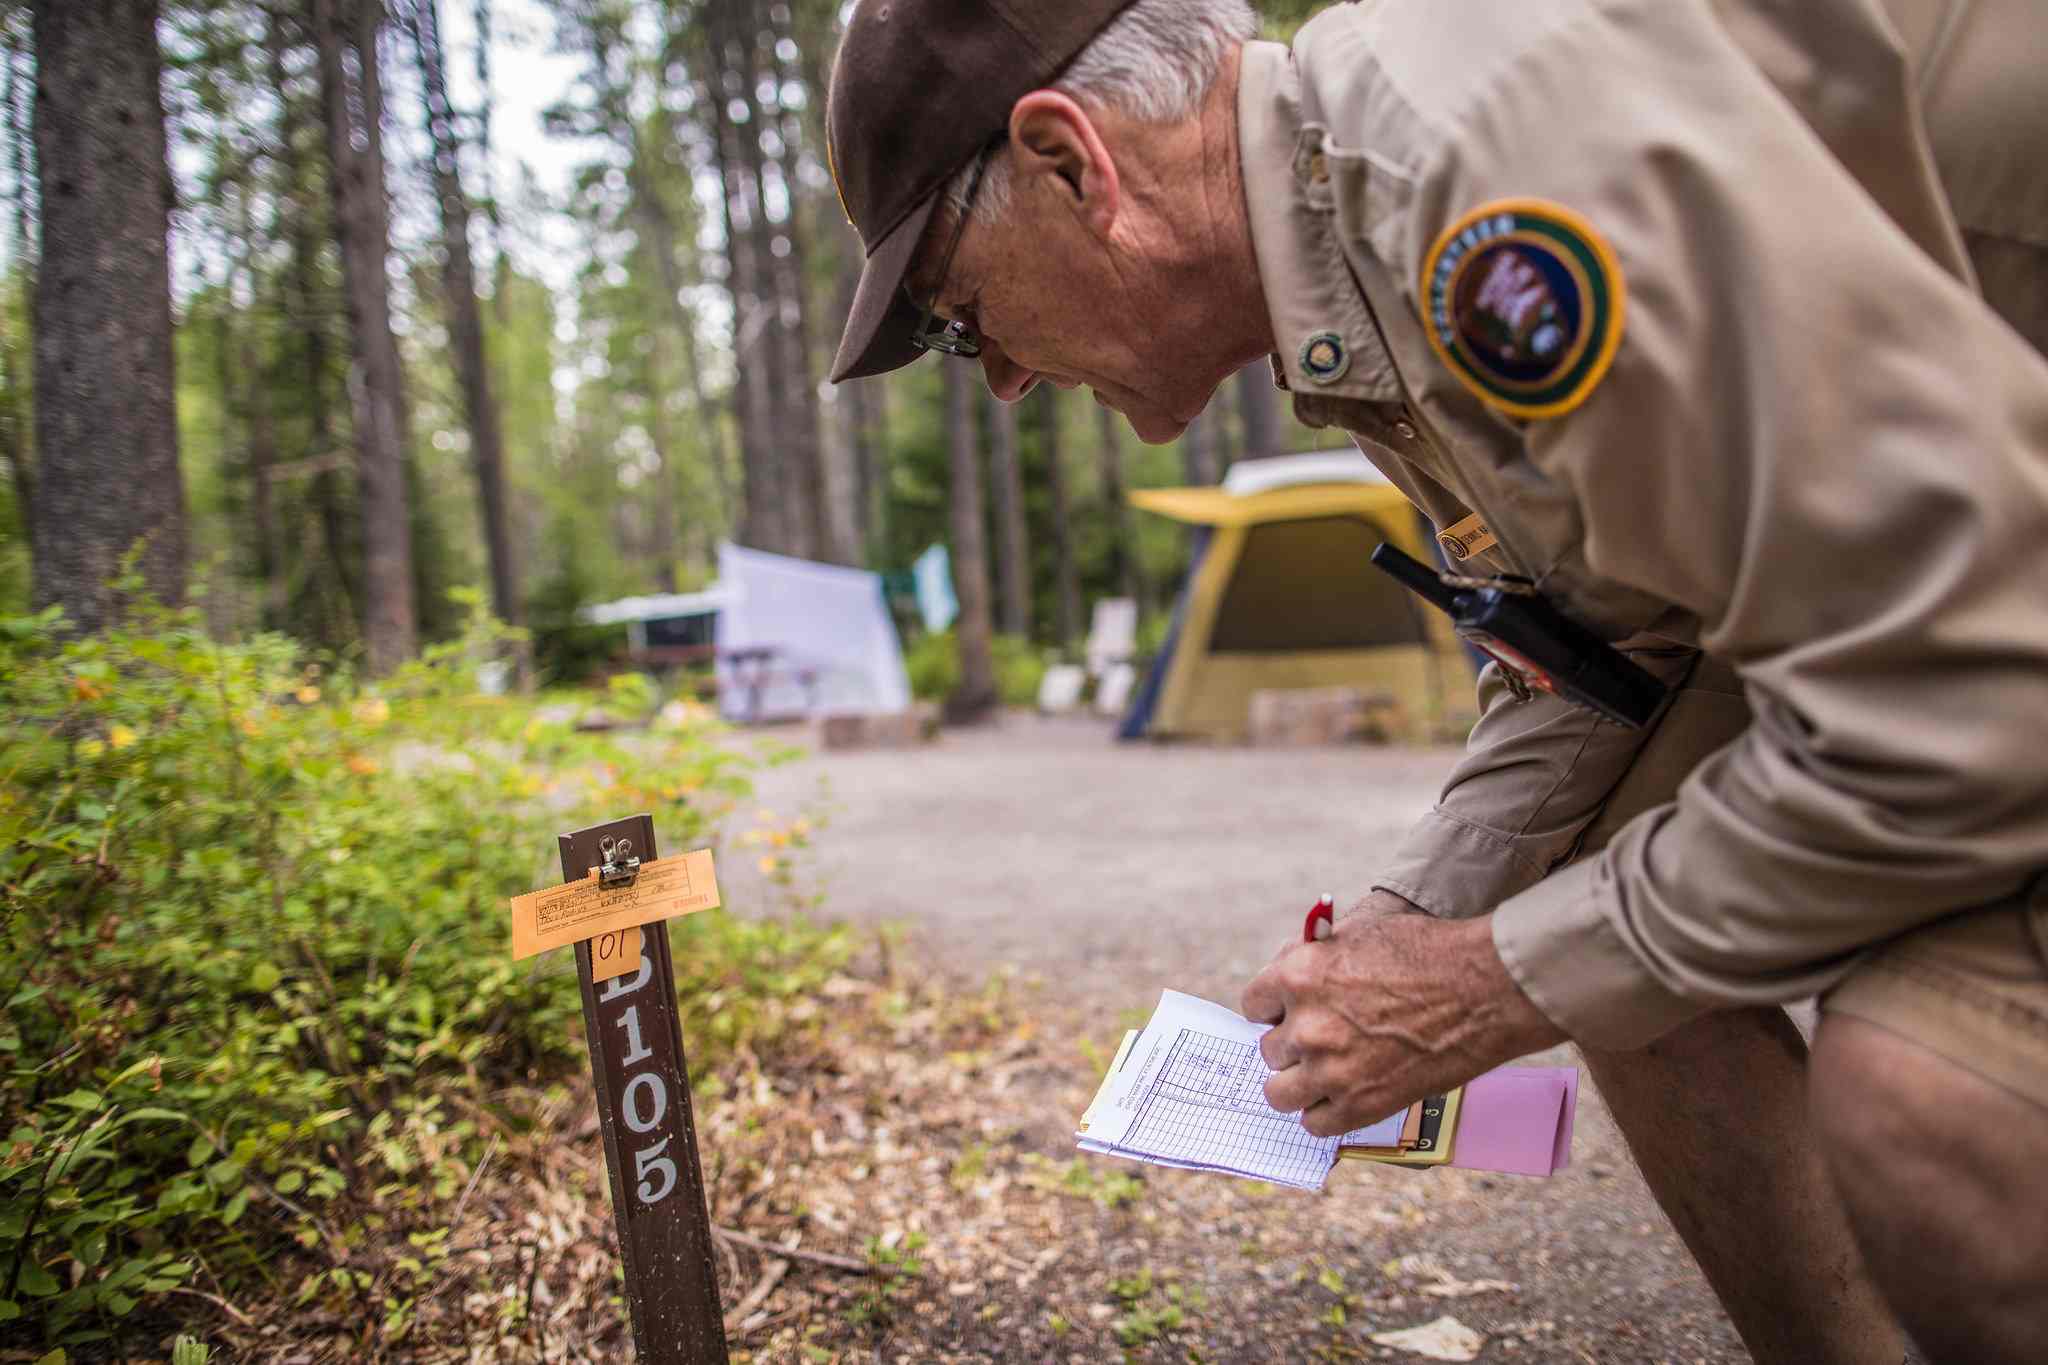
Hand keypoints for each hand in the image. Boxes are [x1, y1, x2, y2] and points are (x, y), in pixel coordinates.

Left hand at [1241, 891, 1564, 1136]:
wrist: (1486, 989)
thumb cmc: (1428, 953)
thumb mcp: (1357, 934)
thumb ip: (1311, 958)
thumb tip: (1283, 975)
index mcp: (1299, 976)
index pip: (1253, 1005)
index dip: (1273, 1009)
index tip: (1287, 1015)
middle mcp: (1308, 1025)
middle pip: (1270, 1049)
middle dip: (1292, 1045)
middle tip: (1320, 1041)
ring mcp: (1332, 1070)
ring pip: (1279, 1092)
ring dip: (1298, 1083)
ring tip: (1321, 1075)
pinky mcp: (1360, 1105)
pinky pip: (1315, 1124)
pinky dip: (1324, 1113)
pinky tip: (1341, 1098)